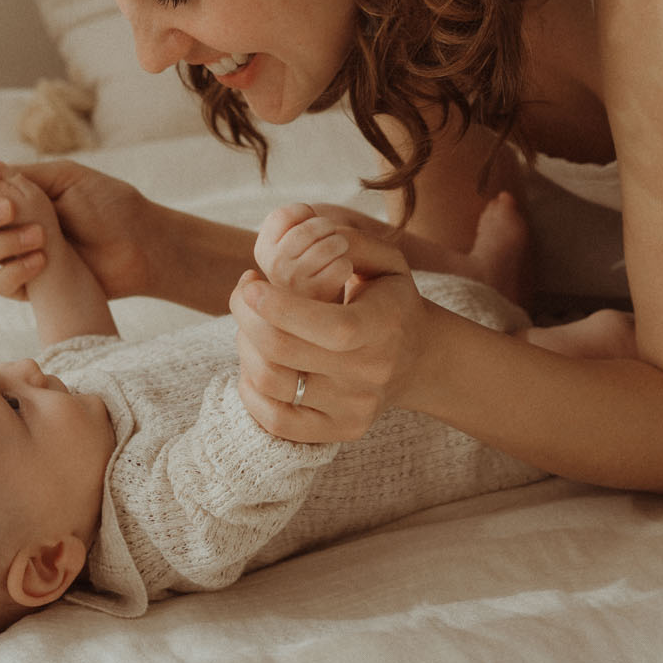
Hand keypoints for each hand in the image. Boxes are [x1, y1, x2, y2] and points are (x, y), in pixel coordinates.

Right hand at [0, 157, 157, 299]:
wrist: (141, 245)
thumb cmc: (108, 205)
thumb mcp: (65, 179)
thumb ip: (20, 177)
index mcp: (12, 187)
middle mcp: (4, 220)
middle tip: (10, 208)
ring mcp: (11, 253)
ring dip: (2, 241)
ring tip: (42, 235)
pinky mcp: (25, 285)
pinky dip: (14, 270)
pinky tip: (42, 261)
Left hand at [229, 226, 425, 442]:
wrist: (419, 359)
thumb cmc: (392, 301)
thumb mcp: (386, 261)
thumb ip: (349, 240)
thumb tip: (307, 231)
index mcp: (383, 328)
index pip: (328, 327)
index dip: (279, 307)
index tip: (250, 282)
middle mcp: (371, 374)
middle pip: (286, 352)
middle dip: (247, 317)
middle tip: (243, 293)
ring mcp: (355, 409)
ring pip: (272, 383)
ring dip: (245, 346)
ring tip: (251, 324)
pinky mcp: (341, 431)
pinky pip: (276, 422)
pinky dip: (250, 391)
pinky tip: (254, 361)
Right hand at [253, 203, 357, 303]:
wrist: (317, 313)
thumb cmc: (308, 269)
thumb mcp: (290, 246)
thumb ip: (293, 225)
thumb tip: (307, 212)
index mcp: (263, 250)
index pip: (283, 215)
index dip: (304, 212)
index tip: (311, 223)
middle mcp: (273, 267)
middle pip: (307, 230)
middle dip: (327, 227)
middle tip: (333, 235)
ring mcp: (294, 284)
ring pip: (326, 247)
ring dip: (340, 243)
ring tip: (340, 249)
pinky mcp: (317, 297)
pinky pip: (340, 267)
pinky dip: (346, 265)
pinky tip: (342, 272)